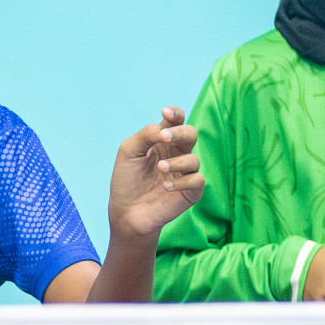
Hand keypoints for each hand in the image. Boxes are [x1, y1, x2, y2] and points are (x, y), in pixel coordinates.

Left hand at [107, 106, 203, 239]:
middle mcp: (177, 154)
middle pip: (191, 134)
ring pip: (194, 159)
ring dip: (176, 162)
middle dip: (180, 132)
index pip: (176, 121)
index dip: (175, 113)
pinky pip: (197, 180)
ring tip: (160, 169)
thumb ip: (145, 135)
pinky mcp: (191, 191)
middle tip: (165, 138)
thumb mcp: (129, 152)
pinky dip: (182, 182)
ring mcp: (185, 172)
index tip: (165, 113)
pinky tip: (165, 187)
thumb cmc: (126, 180)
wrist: (126, 212)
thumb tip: (164, 130)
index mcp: (162, 141)